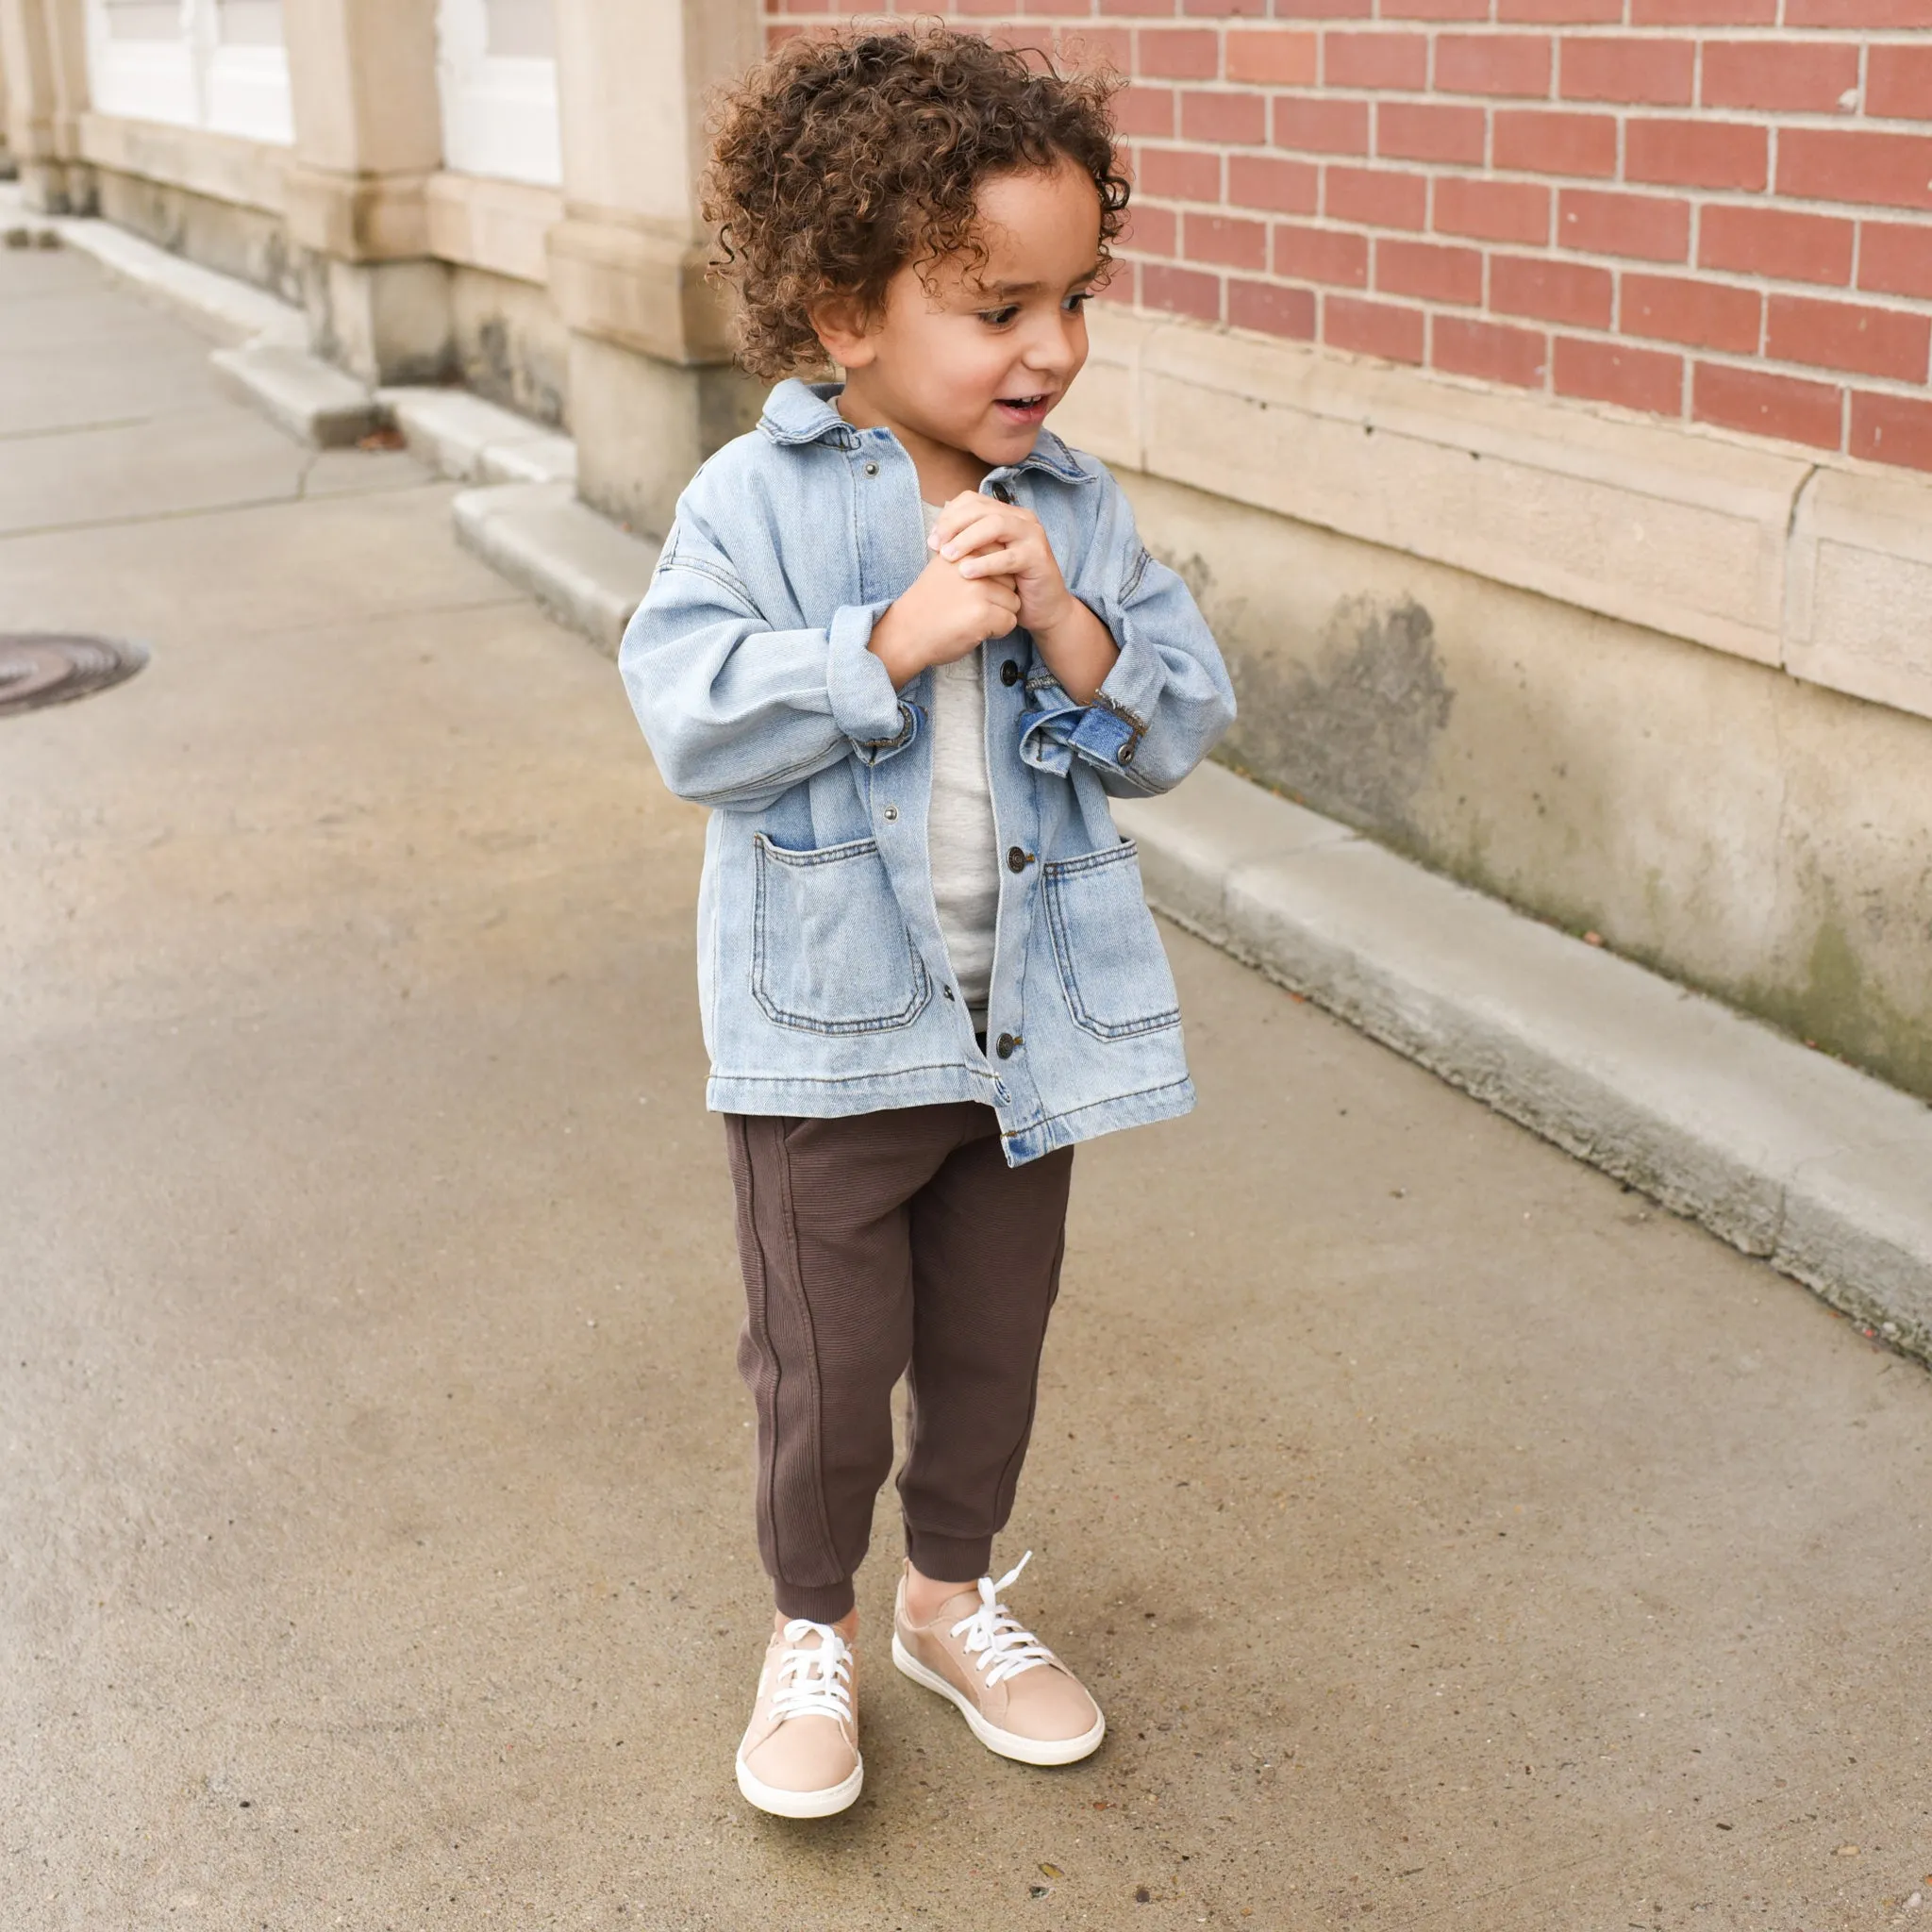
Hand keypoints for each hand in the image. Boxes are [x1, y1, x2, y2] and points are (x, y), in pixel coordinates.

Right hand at [867, 547, 1018, 689]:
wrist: (906, 633)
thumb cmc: (929, 604)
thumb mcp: (945, 568)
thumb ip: (970, 556)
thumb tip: (1003, 547)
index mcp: (962, 549)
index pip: (1000, 558)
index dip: (993, 578)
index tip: (971, 590)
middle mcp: (970, 565)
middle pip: (1011, 580)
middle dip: (998, 597)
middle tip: (969, 607)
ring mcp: (977, 589)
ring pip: (1013, 602)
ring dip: (999, 615)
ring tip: (971, 618)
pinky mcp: (982, 613)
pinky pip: (1010, 621)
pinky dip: (997, 631)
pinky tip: (974, 630)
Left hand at [931, 491, 1120, 705]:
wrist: (1043, 609)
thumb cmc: (1009, 585)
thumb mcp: (984, 559)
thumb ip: (966, 543)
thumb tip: (937, 530)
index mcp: (1006, 514)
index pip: (972, 500)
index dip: (949, 516)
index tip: (932, 539)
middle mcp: (1021, 519)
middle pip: (982, 509)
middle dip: (954, 525)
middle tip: (935, 545)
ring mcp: (1032, 535)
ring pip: (996, 526)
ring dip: (967, 539)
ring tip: (947, 556)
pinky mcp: (1039, 557)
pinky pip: (1009, 556)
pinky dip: (985, 563)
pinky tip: (966, 573)